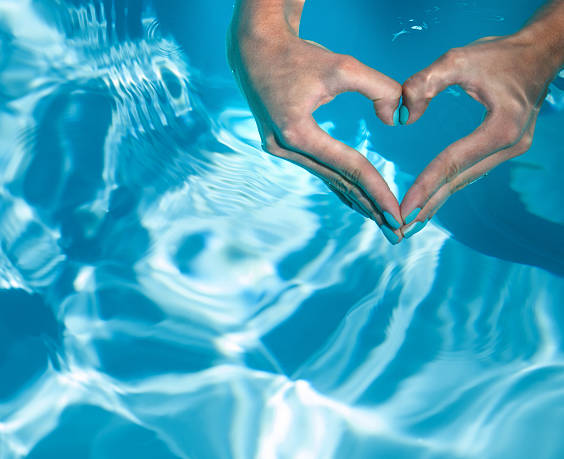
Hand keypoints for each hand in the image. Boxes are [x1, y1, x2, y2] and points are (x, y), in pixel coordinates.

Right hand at [227, 3, 404, 242]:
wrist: (255, 48)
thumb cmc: (298, 54)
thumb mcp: (343, 65)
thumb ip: (379, 88)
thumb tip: (397, 119)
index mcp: (296, 131)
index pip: (347, 166)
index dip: (376, 190)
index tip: (399, 214)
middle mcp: (284, 147)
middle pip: (336, 182)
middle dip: (370, 207)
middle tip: (398, 233)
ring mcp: (279, 149)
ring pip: (326, 179)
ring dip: (356, 200)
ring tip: (382, 223)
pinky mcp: (281, 146)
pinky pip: (317, 170)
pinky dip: (339, 185)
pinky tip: (355, 202)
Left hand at [399, 32, 563, 237]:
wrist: (539, 53)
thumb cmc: (500, 54)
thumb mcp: (458, 59)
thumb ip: (424, 83)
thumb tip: (402, 118)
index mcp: (502, 127)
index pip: (453, 161)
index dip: (426, 185)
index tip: (403, 207)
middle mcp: (509, 144)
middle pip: (461, 180)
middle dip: (429, 205)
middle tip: (401, 229)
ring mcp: (511, 149)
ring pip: (467, 180)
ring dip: (438, 200)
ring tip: (411, 222)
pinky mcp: (505, 147)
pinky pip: (472, 171)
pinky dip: (450, 186)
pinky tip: (433, 199)